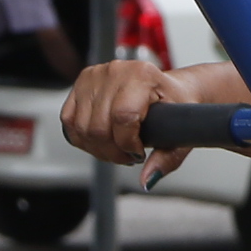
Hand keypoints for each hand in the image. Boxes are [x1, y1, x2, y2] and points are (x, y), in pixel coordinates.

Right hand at [61, 56, 202, 182]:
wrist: (171, 88)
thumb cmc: (177, 104)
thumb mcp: (182, 132)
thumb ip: (166, 159)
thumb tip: (147, 179)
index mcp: (142, 75)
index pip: (122, 118)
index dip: (127, 145)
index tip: (138, 153)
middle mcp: (116, 71)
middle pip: (98, 127)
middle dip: (113, 152)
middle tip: (128, 154)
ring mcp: (95, 76)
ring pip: (82, 127)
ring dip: (97, 148)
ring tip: (116, 147)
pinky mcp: (81, 83)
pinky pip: (69, 120)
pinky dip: (83, 138)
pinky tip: (101, 141)